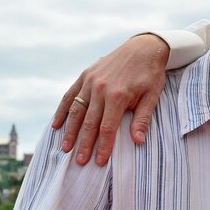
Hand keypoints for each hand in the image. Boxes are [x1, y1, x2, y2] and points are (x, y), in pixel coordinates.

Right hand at [52, 34, 169, 165]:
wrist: (143, 47)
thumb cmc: (150, 74)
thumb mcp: (152, 96)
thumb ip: (142, 118)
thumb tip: (138, 141)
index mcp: (118, 95)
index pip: (107, 127)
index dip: (103, 146)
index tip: (99, 161)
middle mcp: (100, 88)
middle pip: (89, 122)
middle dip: (84, 144)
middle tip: (79, 162)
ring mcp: (90, 81)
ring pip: (76, 110)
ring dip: (70, 131)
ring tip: (65, 148)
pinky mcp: (85, 75)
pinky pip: (70, 95)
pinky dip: (62, 110)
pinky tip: (57, 125)